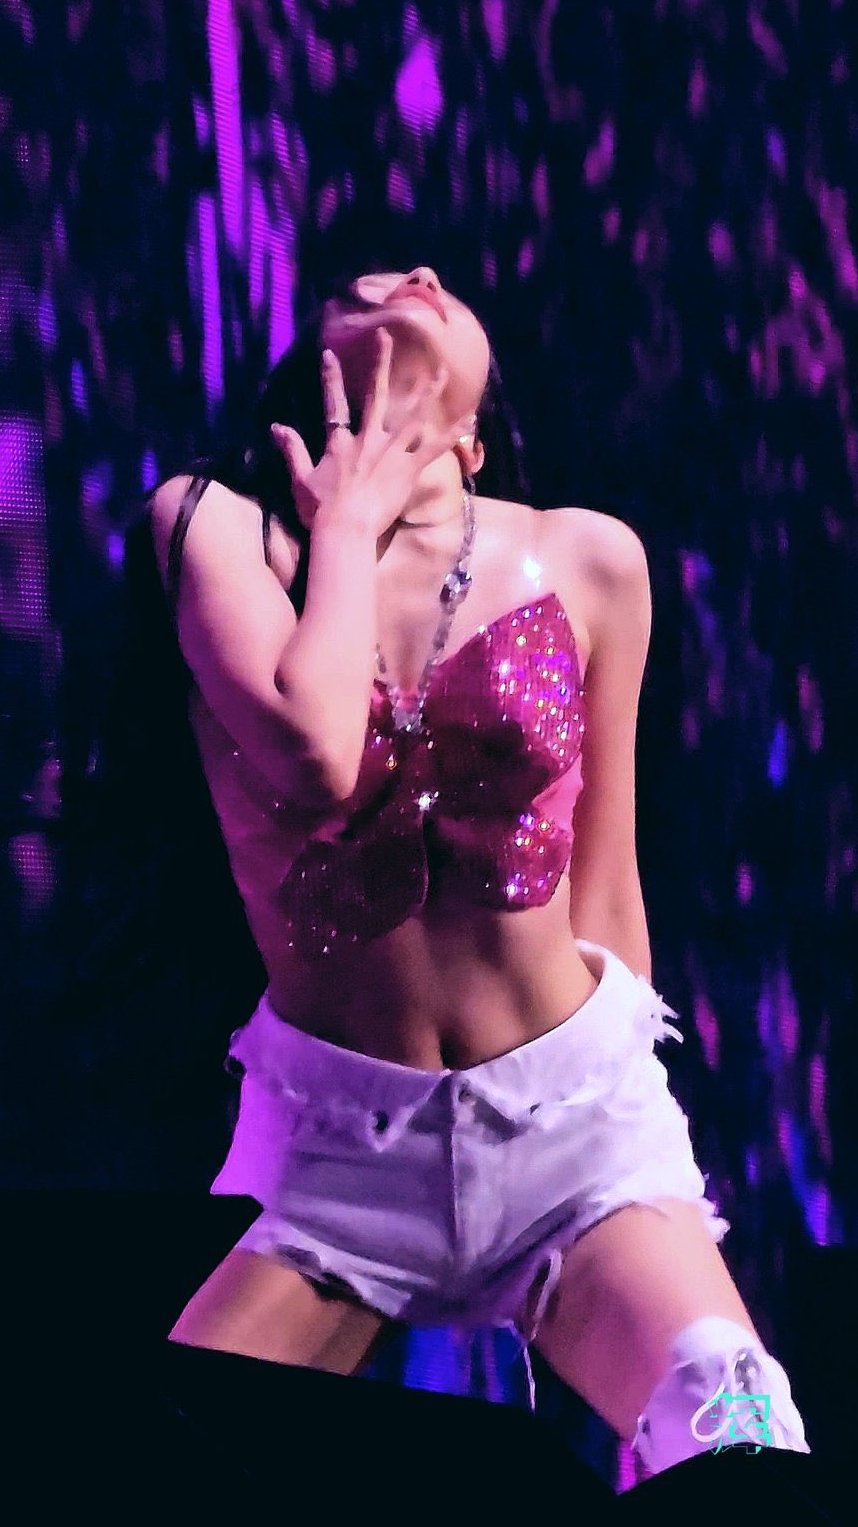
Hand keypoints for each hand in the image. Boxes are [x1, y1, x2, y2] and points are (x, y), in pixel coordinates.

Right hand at [270, 329, 472, 536]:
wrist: (345, 530)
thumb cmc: (321, 509)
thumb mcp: (300, 478)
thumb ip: (291, 450)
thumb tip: (275, 427)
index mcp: (341, 442)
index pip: (333, 404)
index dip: (330, 379)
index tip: (329, 354)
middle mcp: (368, 439)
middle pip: (376, 395)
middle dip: (381, 364)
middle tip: (386, 336)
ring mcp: (391, 452)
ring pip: (413, 415)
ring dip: (428, 392)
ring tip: (442, 371)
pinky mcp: (408, 469)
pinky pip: (433, 448)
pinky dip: (450, 434)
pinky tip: (467, 420)